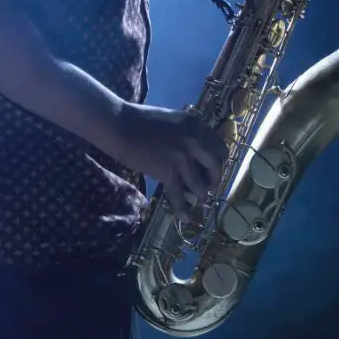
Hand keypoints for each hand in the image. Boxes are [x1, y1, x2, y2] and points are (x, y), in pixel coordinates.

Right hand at [111, 103, 228, 222]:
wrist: (119, 126)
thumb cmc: (140, 120)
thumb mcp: (173, 120)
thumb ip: (187, 133)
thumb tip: (195, 151)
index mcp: (196, 125)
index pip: (219, 147)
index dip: (218, 161)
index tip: (212, 169)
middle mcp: (194, 140)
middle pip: (215, 167)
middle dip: (213, 180)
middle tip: (207, 186)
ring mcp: (182, 157)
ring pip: (200, 185)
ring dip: (199, 195)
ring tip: (196, 199)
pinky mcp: (168, 172)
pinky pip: (179, 195)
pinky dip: (182, 209)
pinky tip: (185, 218)